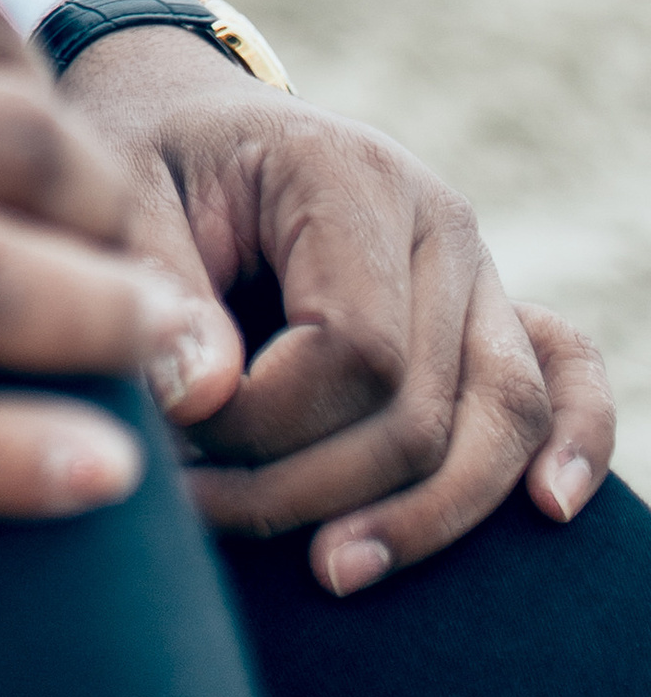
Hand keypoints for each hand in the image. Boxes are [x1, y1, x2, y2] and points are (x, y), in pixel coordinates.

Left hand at [61, 25, 617, 592]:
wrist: (191, 126)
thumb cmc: (153, 161)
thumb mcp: (123, 194)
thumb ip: (160, 288)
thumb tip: (202, 399)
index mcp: (348, 173)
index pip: (353, 347)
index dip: (269, 421)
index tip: (180, 435)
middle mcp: (436, 220)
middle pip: (421, 405)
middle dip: (311, 488)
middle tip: (202, 509)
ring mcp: (478, 267)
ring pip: (499, 417)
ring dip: (418, 516)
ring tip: (330, 570)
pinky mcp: (492, 307)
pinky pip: (565, 374)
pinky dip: (573, 442)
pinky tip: (546, 509)